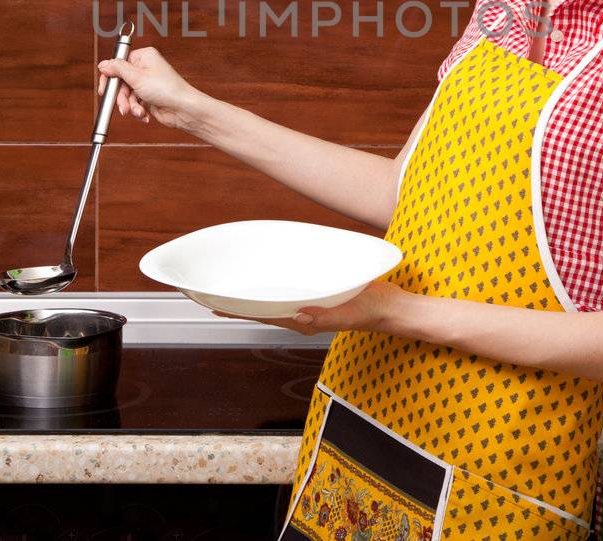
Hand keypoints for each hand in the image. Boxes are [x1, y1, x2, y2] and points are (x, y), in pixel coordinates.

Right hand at [96, 45, 204, 129]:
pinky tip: (144, 114)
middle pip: (120, 82)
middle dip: (122, 97)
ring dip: (130, 106)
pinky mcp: (148, 97)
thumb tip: (104, 64)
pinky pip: (134, 104)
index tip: (104, 90)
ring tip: (137, 111)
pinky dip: (137, 110)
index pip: (118, 64)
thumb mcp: (136, 77)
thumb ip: (117, 69)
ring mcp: (147, 83)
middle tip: (123, 106)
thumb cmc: (167, 89)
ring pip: (126, 95)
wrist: (183, 109)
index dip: (110, 78)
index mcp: (143, 57)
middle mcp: (145, 68)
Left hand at [210, 281, 410, 336]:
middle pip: (263, 311)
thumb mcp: (349, 311)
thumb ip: (324, 315)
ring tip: (230, 290)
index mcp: (305, 321)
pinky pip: (289, 295)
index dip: (238, 311)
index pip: (264, 316)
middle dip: (238, 305)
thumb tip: (298, 315)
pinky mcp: (318, 298)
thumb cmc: (371, 310)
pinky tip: (267, 282)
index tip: (214, 305)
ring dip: (252, 298)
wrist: (391, 308)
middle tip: (211, 295)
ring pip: (273, 304)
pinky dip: (272, 290)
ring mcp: (309, 308)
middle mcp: (303, 316)